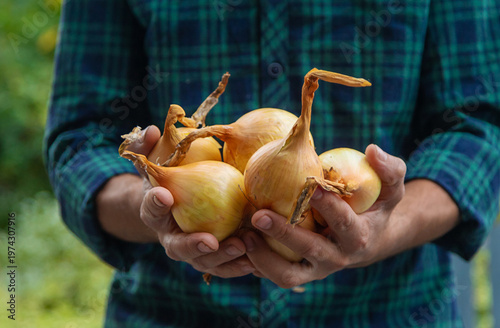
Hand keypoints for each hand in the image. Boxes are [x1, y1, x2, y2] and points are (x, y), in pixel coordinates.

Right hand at [129, 126, 254, 277]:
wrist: (181, 204)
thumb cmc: (172, 176)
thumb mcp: (158, 160)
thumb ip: (148, 146)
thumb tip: (150, 129)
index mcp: (155, 213)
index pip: (151, 208)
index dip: (155, 203)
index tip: (164, 195)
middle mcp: (171, 238)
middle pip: (178, 247)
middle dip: (193, 246)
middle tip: (209, 241)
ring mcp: (192, 251)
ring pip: (204, 261)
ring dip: (222, 258)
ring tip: (241, 246)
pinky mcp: (214, 258)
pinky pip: (226, 265)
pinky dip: (240, 264)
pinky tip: (256, 257)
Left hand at [242, 144, 406, 287]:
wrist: (366, 239)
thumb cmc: (375, 206)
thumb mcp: (392, 188)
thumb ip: (390, 169)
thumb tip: (373, 150)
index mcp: (358, 236)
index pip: (344, 223)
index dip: (329, 206)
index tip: (312, 186)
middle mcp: (336, 258)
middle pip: (309, 250)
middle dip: (284, 234)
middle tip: (258, 214)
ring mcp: (315, 269)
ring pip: (288, 275)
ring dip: (264, 259)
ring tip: (244, 236)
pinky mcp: (298, 273)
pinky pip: (274, 275)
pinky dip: (255, 264)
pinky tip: (238, 244)